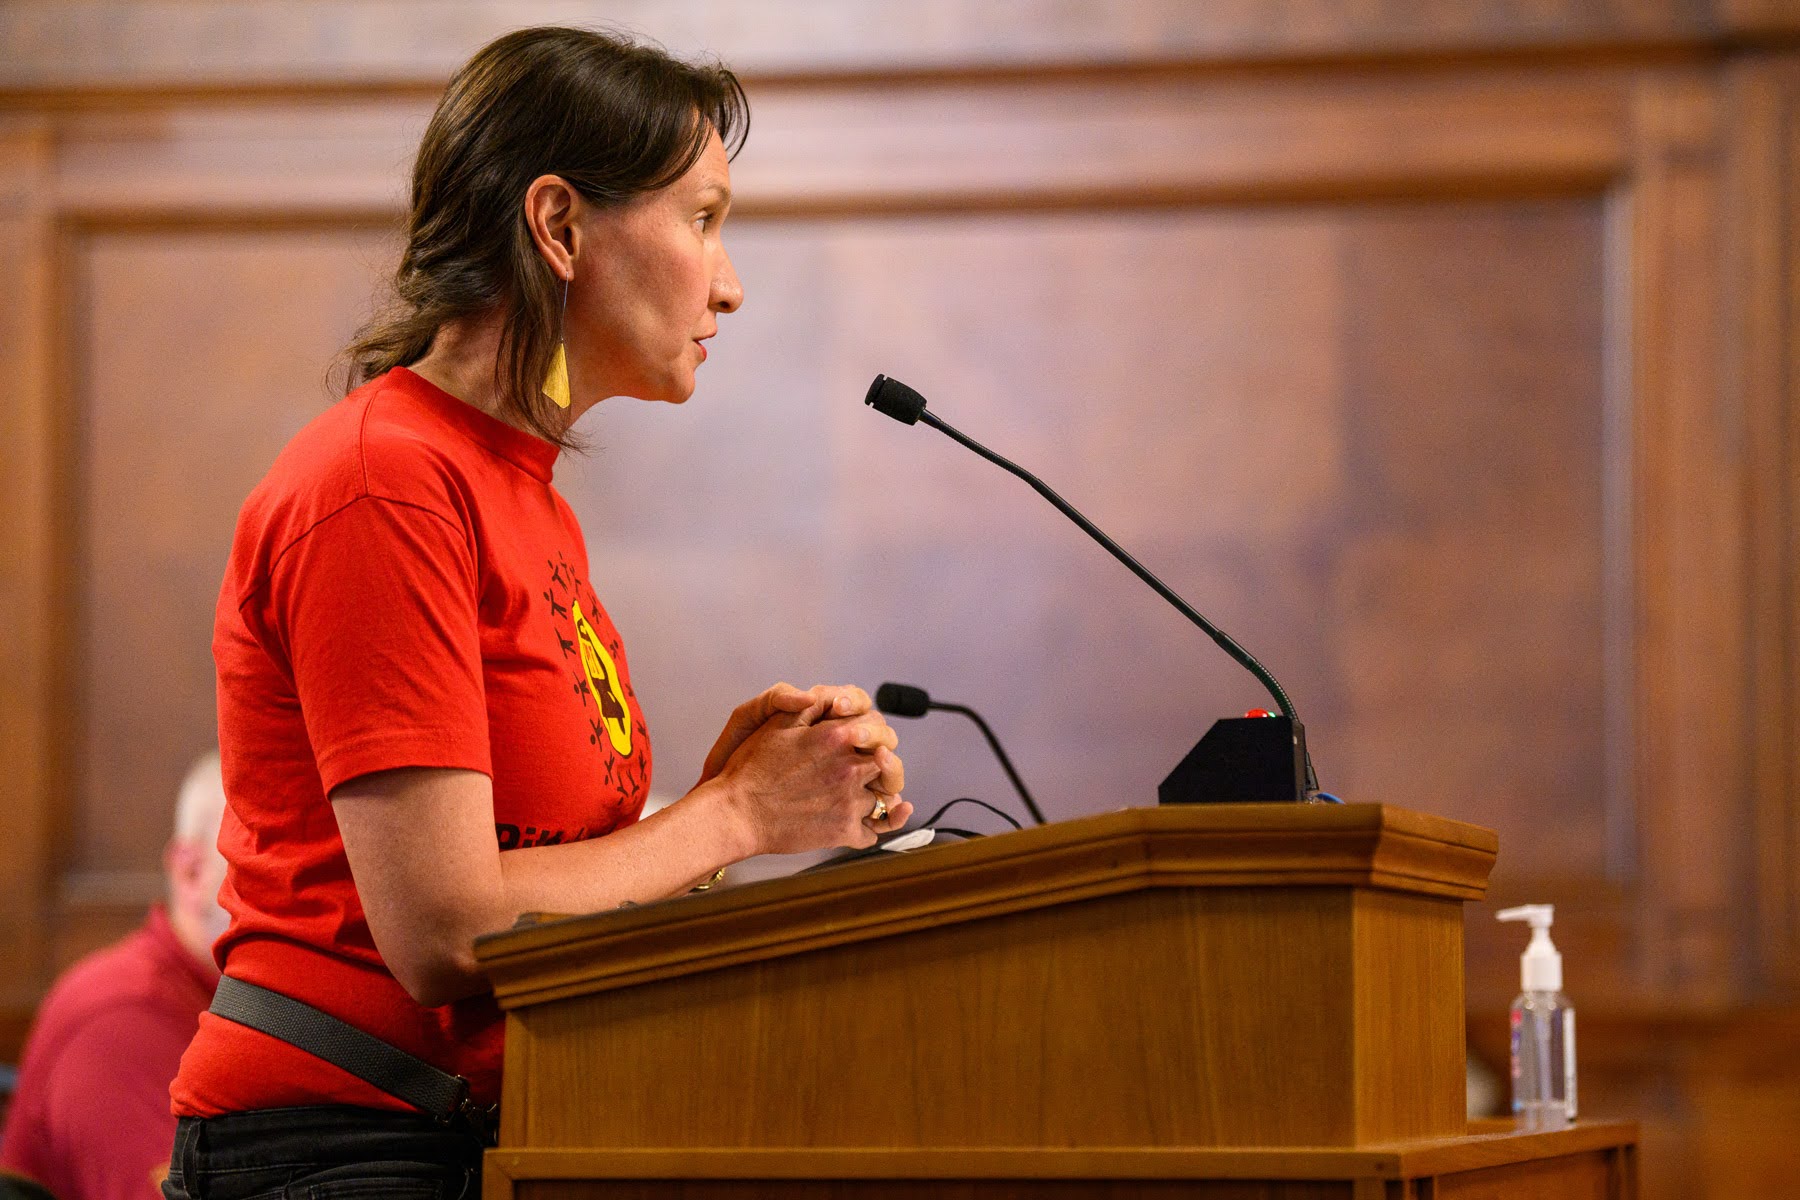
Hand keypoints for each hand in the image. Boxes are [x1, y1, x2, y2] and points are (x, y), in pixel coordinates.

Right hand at [707, 694, 909, 855]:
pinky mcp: (843, 832)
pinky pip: (874, 832)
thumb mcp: (779, 723)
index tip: (867, 743)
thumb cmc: (752, 767)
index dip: (876, 735)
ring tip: (873, 795)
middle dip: (884, 765)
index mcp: (836, 737)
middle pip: (887, 763)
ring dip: (880, 796)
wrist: (737, 813)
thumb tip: (839, 698)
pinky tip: (875, 820)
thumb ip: (814, 706)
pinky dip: (875, 826)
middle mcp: (849, 768)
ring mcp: (849, 802)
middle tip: (876, 769)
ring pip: (884, 798)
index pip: (879, 729)